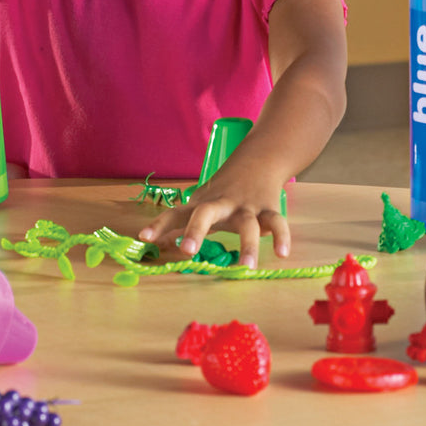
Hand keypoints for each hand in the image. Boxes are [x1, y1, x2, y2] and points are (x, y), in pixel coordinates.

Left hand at [137, 151, 289, 268]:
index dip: (159, 225)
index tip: (143, 238)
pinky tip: (282, 253)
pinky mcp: (268, 207)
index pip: (176, 213)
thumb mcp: (201, 203)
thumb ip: (183, 225)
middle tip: (187, 251)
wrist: (260, 157)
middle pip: (205, 213)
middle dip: (196, 230)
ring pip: (246, 224)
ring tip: (246, 268)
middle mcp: (221, 203)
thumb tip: (158, 245)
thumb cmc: (224, 188)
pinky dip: (281, 236)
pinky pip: (276, 222)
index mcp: (202, 204)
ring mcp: (246, 205)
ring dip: (247, 245)